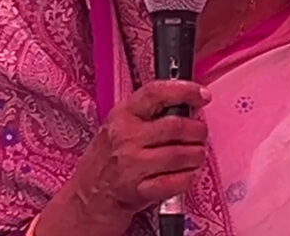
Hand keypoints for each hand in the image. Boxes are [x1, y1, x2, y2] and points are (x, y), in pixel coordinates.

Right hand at [36, 81, 211, 235]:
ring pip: (181, 154)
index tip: (202, 95)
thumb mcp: (119, 127)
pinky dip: (188, 177)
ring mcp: (132, 164)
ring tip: (196, 155)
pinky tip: (186, 174)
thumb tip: (187, 105)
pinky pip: (177, 181)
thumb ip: (148, 114)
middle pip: (176, 126)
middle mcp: (125, 138)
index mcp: (122, 116)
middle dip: (198, 130)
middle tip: (201, 134)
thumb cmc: (107, 160)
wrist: (87, 198)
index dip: (184, 91)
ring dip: (197, 155)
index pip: (156, 93)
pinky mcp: (139, 190)